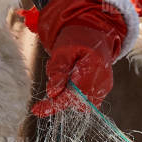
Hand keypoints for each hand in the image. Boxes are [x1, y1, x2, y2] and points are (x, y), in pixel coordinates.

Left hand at [29, 0, 127, 116]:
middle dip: (61, 97)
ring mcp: (104, 87)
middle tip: (50, 83)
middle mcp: (102, 81)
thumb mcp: (62, 49)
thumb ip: (58, 71)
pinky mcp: (102, 89)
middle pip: (77, 102)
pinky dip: (74, 92)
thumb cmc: (78, 38)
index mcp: (94, 68)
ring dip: (67, 93)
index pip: (73, 95)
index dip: (54, 104)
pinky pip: (85, 99)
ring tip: (64, 73)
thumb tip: (52, 93)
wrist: (95, 32)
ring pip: (80, 102)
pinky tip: (71, 76)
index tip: (37, 110)